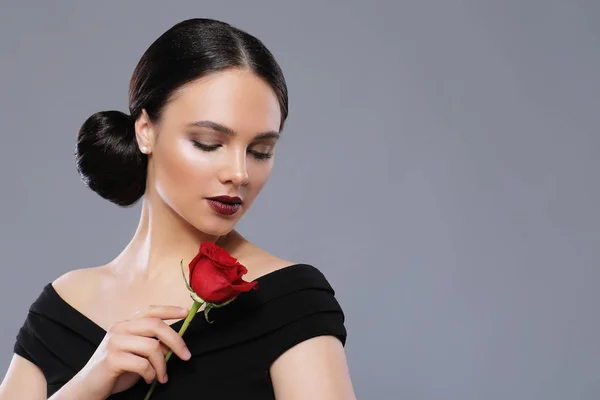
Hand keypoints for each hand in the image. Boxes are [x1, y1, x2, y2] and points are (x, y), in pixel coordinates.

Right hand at [72, 305, 191, 397]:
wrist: (87, 388)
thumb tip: (173, 344)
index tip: (186, 313)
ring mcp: (114, 342)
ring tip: (161, 377)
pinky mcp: (111, 359)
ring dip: (162, 365)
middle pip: (155, 325)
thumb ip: (152, 344)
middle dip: (176, 340)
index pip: (150, 311)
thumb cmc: (115, 370)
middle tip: (186, 355)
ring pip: (152, 347)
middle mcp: (119, 329)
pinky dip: (151, 374)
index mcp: (125, 324)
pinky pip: (142, 364)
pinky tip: (148, 379)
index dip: (169, 310)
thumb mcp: (136, 353)